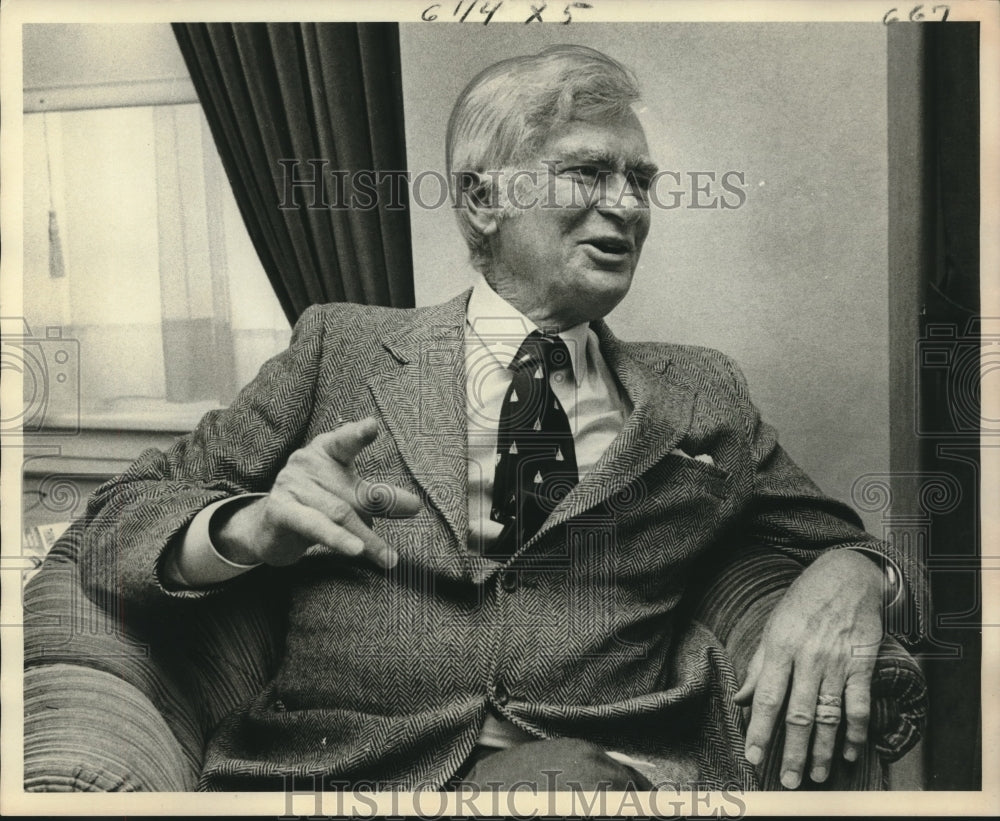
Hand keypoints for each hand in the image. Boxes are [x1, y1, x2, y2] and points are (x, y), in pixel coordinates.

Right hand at [214, 417, 420, 569]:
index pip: (345, 441)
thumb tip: (413, 505)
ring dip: (368, 539)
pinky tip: (356, 550)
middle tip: (412, 507)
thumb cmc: (317, 505)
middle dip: (384, 502)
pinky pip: (315, 526)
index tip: (372, 426)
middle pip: (354, 489)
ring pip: (340, 513)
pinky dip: (337, 539)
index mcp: (326, 450)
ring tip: (389, 557)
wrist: (268, 529)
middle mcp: (306, 462)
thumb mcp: (348, 495)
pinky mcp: (280, 511)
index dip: (357, 434)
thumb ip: (377, 496)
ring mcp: (291, 484)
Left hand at [734, 549, 883, 788]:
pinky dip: (856, 732)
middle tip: (787, 780)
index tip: (753, 757)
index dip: (760, 731)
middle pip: (798, 714)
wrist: (846, 576)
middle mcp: (808, 658)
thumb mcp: (773, 627)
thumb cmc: (804, 602)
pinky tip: (851, 753)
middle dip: (792, 751)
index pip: (767, 698)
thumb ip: (759, 666)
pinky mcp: (862, 664)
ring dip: (824, 750)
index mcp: (780, 648)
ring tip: (817, 775)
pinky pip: (860, 705)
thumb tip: (742, 700)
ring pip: (829, 715)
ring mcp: (837, 663)